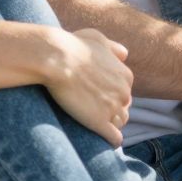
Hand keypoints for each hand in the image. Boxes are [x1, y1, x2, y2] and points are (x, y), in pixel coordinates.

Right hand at [43, 28, 133, 146]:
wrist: (56, 58)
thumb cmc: (72, 45)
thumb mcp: (97, 39)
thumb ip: (113, 47)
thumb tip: (124, 54)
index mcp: (125, 75)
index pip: (125, 92)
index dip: (111, 96)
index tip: (98, 98)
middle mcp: (124, 92)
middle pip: (124, 108)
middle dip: (111, 110)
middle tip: (93, 110)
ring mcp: (113, 109)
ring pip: (120, 123)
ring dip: (110, 125)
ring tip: (95, 124)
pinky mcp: (99, 123)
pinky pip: (114, 139)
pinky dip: (111, 141)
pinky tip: (103, 141)